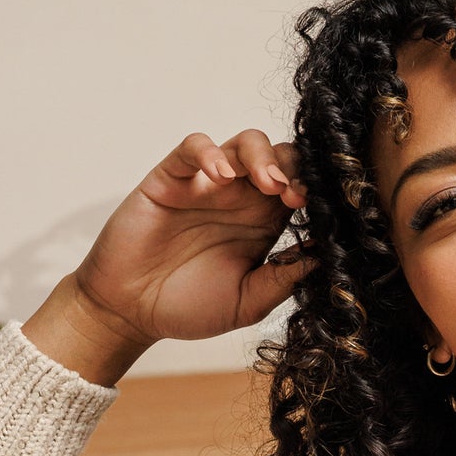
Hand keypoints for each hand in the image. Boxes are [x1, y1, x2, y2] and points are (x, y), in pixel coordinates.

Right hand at [70, 130, 314, 344]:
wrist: (131, 312)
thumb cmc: (188, 307)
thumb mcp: (247, 303)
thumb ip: (283, 280)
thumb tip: (324, 258)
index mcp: (264, 224)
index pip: (299, 189)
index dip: (313, 192)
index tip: (318, 211)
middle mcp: (240, 199)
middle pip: (280, 157)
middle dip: (294, 168)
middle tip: (295, 195)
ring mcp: (206, 185)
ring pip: (244, 143)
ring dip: (262, 156)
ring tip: (268, 183)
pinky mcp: (171, 178)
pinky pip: (192, 147)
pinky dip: (209, 152)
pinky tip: (220, 175)